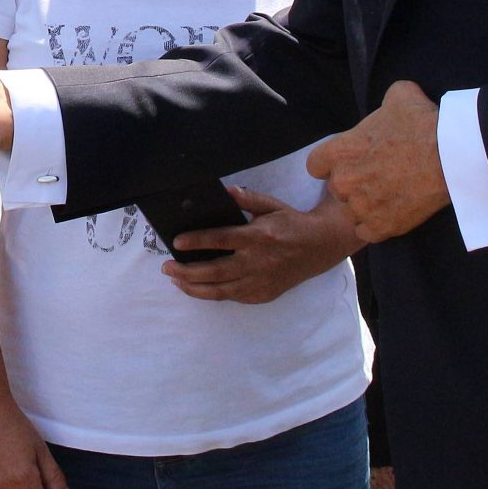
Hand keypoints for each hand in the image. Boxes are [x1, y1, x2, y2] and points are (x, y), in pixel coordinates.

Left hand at [164, 187, 362, 302]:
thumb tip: (225, 191)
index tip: (176, 242)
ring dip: (195, 287)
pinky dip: (213, 294)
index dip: (197, 241)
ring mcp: (261, 282)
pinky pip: (233, 297)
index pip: (221, 240)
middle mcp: (259, 262)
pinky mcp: (264, 294)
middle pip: (216, 271)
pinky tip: (198, 287)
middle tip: (166, 268)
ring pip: (222, 291)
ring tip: (175, 280)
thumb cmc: (291, 223)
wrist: (320, 247)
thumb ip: (247, 198)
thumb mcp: (271, 205)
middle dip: (187, 272)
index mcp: (259, 236)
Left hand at [307, 81, 451, 241]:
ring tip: (389, 196)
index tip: (350, 162)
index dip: (332, 164)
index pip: (316, 165)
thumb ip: (383, 104)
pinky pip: (367, 232)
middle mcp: (344, 182)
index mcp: (339, 152)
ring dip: (365, 206)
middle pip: (337, 189)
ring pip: (352, 212)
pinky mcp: (381, 227)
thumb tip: (391, 106)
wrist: (451, 157)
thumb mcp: (398, 96)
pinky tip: (392, 214)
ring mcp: (361, 208)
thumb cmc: (422, 124)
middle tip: (377, 177)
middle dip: (353, 184)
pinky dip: (377, 226)